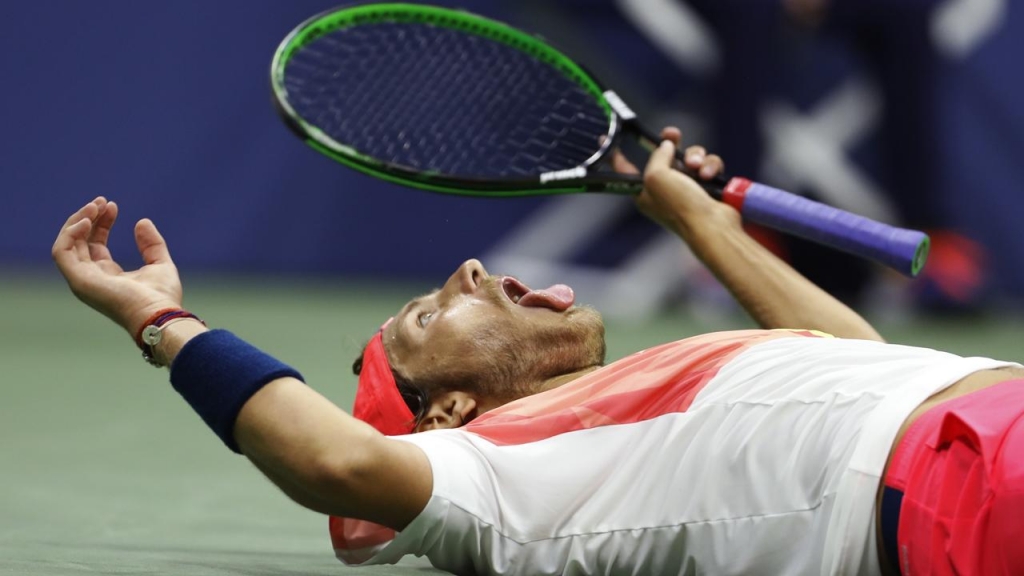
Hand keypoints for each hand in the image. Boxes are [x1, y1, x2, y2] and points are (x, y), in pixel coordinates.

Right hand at [52, 197, 183, 337]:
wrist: (158, 314)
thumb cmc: (161, 296)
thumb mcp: (160, 263)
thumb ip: (151, 244)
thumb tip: (142, 222)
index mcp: (108, 275)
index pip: (96, 243)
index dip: (101, 222)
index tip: (112, 205)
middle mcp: (92, 277)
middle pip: (80, 241)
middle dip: (88, 218)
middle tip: (101, 201)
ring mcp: (82, 280)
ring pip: (67, 244)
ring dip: (77, 221)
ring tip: (94, 206)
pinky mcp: (78, 280)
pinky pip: (62, 252)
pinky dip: (70, 234)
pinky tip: (86, 221)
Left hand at [611, 127, 737, 236]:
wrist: (713, 226)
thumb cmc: (680, 206)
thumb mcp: (657, 177)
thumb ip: (657, 156)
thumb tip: (666, 146)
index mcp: (644, 192)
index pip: (625, 169)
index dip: (616, 155)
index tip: (604, 139)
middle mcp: (664, 189)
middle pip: (663, 156)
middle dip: (670, 143)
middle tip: (673, 133)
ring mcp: (687, 188)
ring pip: (690, 157)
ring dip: (695, 157)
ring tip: (697, 167)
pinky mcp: (707, 187)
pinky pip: (707, 165)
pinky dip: (710, 167)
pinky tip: (708, 176)